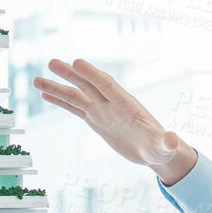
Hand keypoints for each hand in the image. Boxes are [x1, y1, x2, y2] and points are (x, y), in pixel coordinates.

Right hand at [32, 58, 198, 183]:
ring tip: (36, 80)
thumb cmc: (161, 148)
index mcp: (126, 104)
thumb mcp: (164, 147)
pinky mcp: (96, 120)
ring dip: (57, 88)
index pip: (107, 85)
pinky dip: (60, 101)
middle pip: (88, 85)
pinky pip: (75, 109)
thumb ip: (167, 142)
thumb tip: (175, 140)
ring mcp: (102, 111)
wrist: (155, 151)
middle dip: (70, 74)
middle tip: (51, 62)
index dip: (92, 74)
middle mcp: (112, 103)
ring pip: (76, 96)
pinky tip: (45, 94)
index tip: (76, 62)